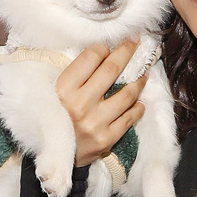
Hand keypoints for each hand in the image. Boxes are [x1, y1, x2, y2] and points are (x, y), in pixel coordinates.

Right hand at [56, 40, 147, 166]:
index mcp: (63, 89)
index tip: (113, 43)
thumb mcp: (55, 92)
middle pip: (111, 70)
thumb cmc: (56, 117)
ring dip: (139, 80)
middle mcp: (79, 105)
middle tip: (136, 42)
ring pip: (126, 94)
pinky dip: (138, 107)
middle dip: (127, 52)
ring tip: (143, 73)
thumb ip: (75, 73)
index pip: (91, 57)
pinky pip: (130, 117)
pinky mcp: (106, 139)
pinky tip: (139, 102)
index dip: (105, 46)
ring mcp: (95, 123)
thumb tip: (102, 50)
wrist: (53, 154)